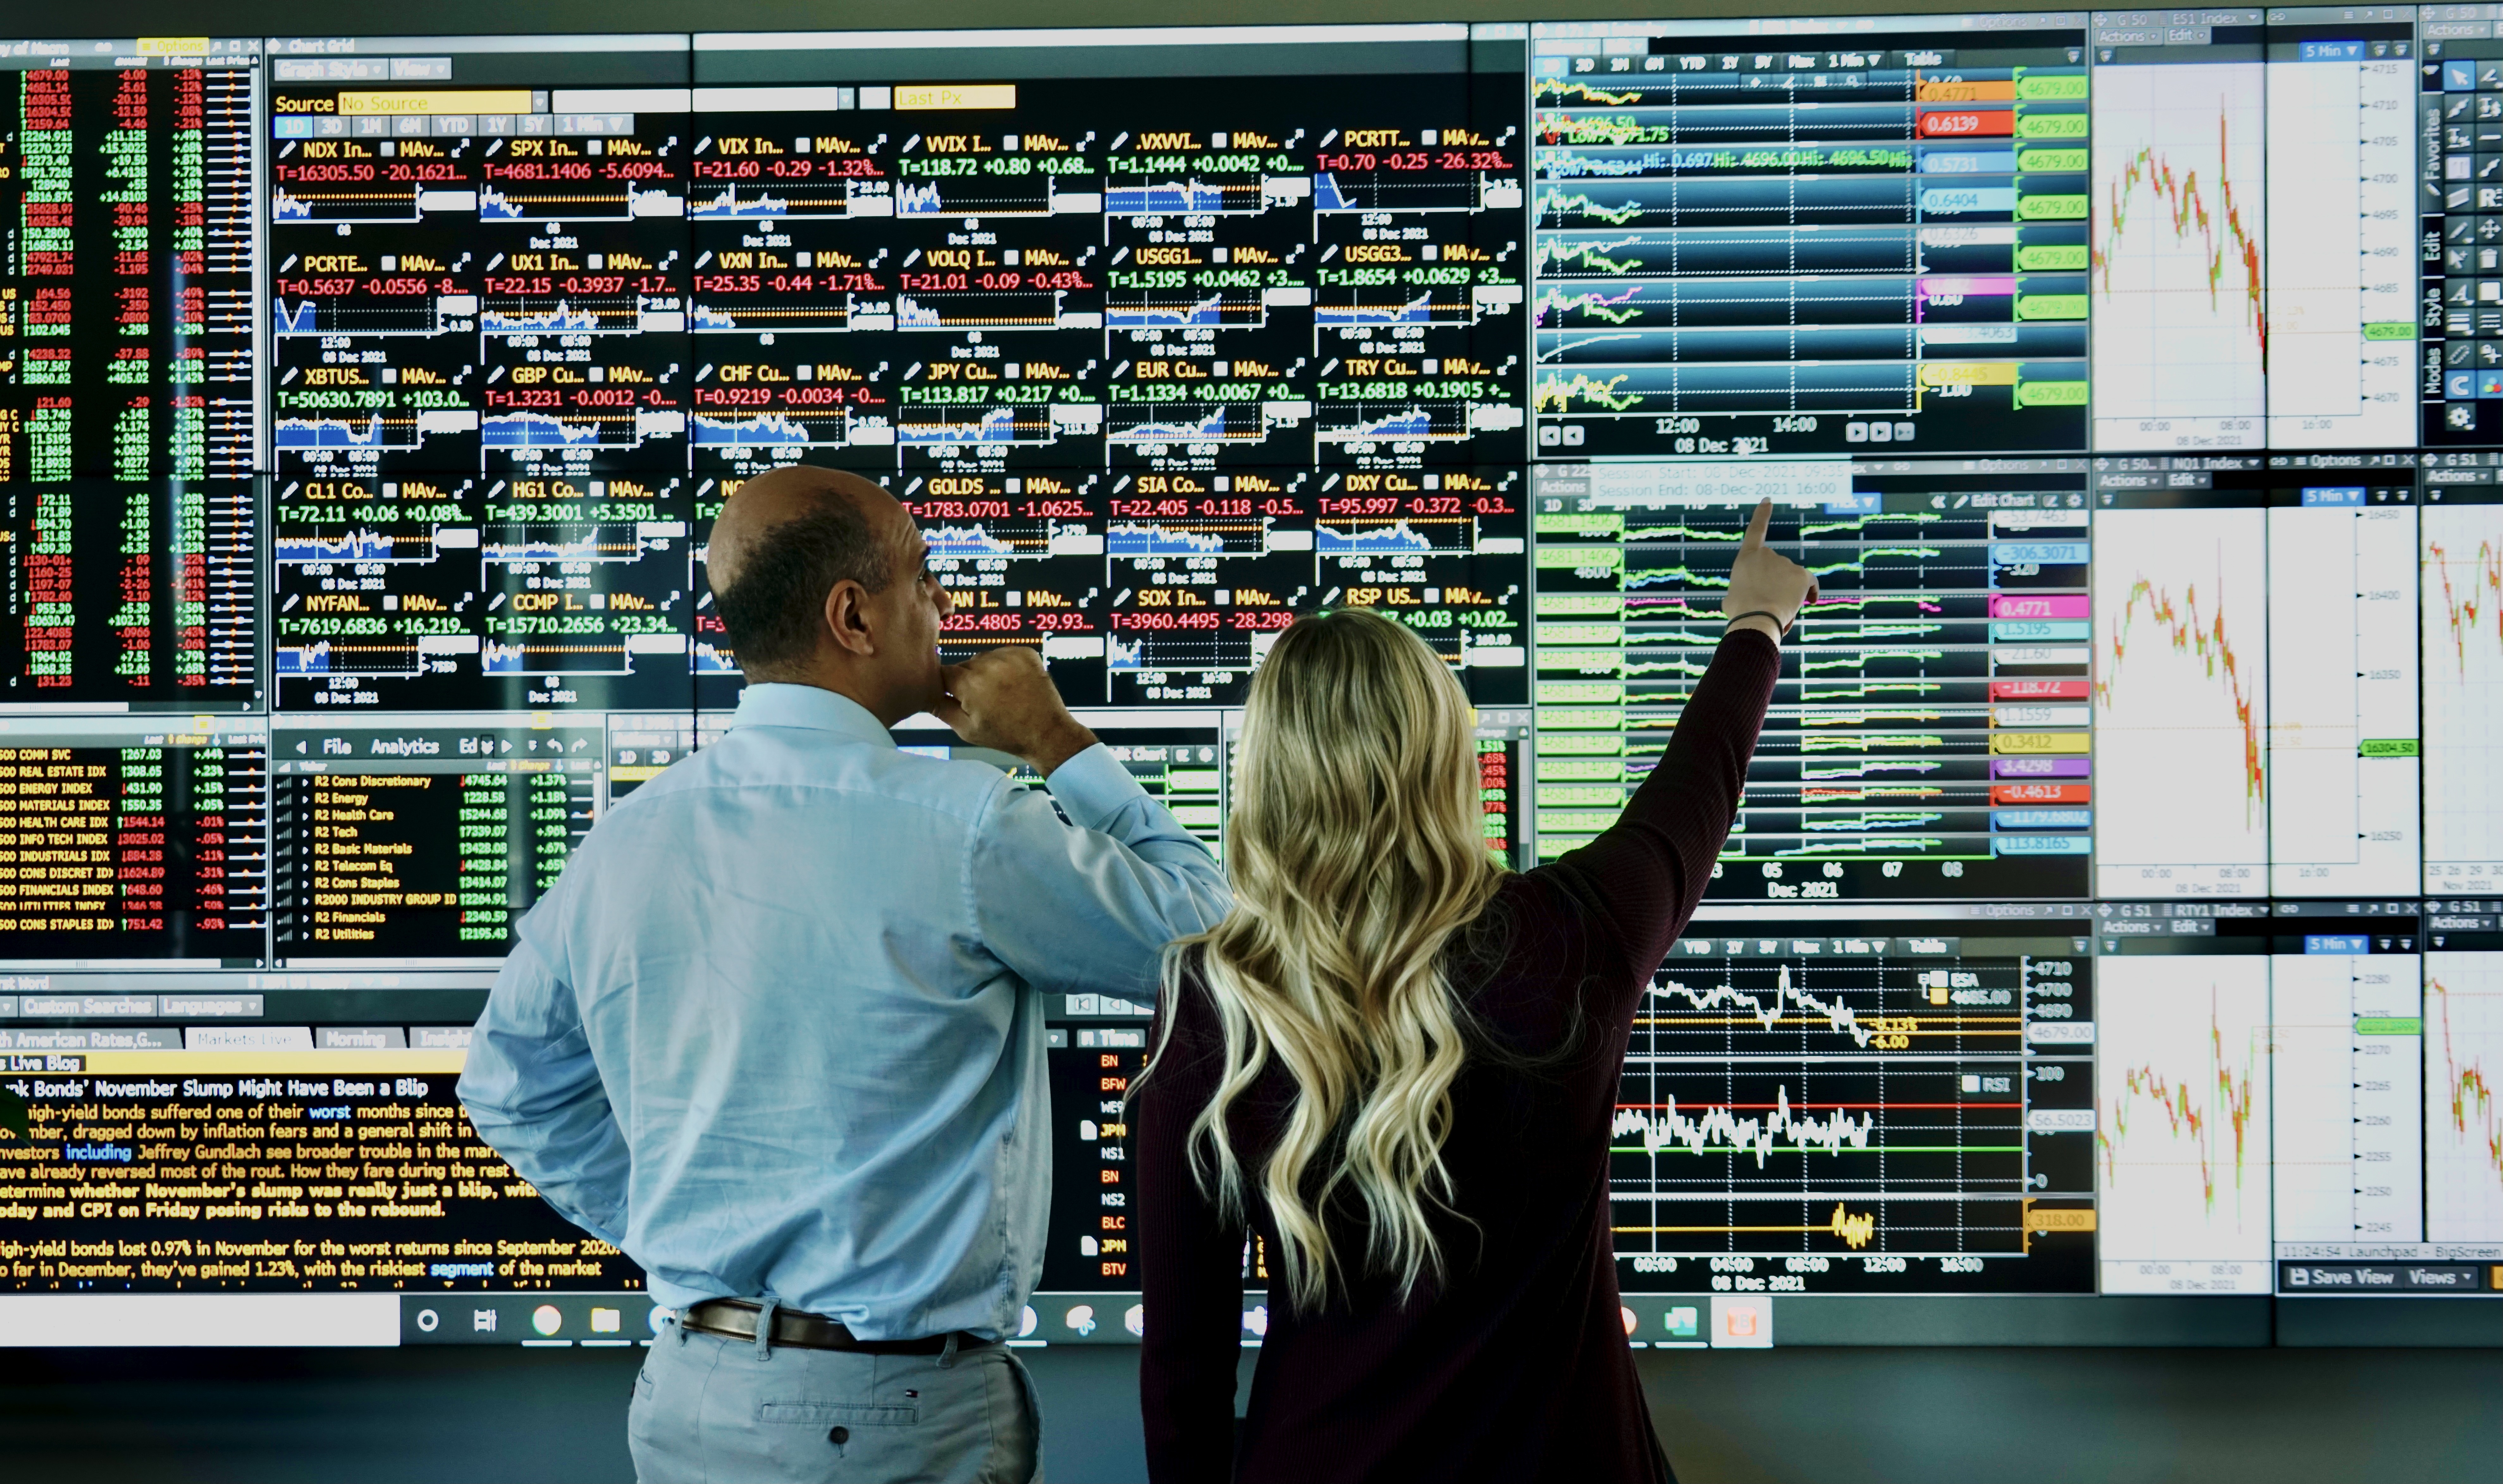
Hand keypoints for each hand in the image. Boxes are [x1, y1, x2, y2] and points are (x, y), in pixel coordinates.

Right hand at [934, 647, 1098, 774]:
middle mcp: (988, 663)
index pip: (943, 673)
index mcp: (969, 683)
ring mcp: (1009, 656)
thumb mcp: (967, 729)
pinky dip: (1005, 666)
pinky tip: (1013, 685)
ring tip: (1001, 694)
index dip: (947, 686)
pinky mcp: (1025, 653)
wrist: (1047, 733)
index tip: (957, 697)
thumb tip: (924, 694)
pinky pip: (1004, 654)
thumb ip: (941, 709)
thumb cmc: (1005, 734)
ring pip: (984, 659)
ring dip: (987, 672)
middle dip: (968, 681)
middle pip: (964, 665)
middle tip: (984, 701)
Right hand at [1722, 498, 1818, 642]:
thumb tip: (1740, 598)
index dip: (1762, 514)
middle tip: (1769, 605)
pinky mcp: (1801, 574)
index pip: (1755, 531)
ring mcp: (1785, 563)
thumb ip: (1740, 591)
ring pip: (1792, 579)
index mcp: (1746, 558)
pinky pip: (1810, 583)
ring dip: (1789, 594)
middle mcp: (1766, 555)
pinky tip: (1810, 602)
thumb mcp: (1732, 599)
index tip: (1768, 500)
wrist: (1755, 619)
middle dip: (1777, 585)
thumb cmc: (1741, 613)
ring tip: (1779, 611)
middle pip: (1778, 569)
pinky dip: (1810, 591)